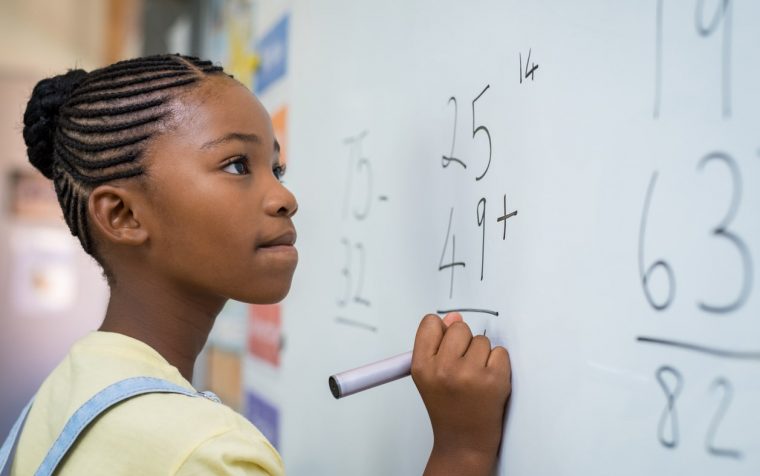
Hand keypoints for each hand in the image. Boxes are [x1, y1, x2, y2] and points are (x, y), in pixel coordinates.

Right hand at [411, 313, 510, 475]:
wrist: (464, 441)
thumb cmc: (448, 408)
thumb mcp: (429, 376)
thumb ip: (437, 344)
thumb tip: (454, 317)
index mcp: (422, 366)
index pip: (431, 323)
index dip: (442, 331)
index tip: (446, 345)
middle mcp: (443, 369)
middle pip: (459, 327)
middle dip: (464, 343)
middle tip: (462, 367)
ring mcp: (470, 374)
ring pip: (482, 340)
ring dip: (482, 355)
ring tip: (475, 378)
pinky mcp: (494, 380)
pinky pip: (500, 352)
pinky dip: (498, 364)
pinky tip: (488, 381)